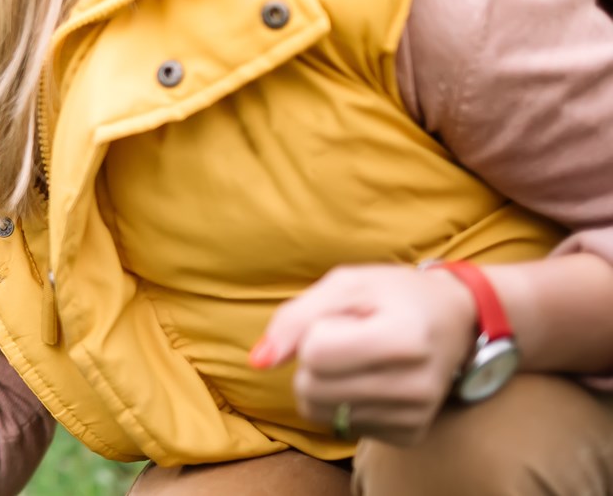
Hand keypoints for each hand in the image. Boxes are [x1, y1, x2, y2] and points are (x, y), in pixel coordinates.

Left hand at [252, 265, 479, 444]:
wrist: (458, 321)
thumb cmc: (397, 296)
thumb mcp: (347, 284)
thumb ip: (295, 318)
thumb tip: (258, 361)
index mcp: (404, 339)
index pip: (314, 353)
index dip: (316, 331)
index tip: (346, 320)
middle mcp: (415, 385)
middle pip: (310, 388)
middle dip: (313, 361)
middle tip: (349, 339)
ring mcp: (414, 415)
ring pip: (318, 411)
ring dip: (324, 382)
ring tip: (359, 358)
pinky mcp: (409, 434)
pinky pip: (340, 426)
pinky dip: (343, 401)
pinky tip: (372, 378)